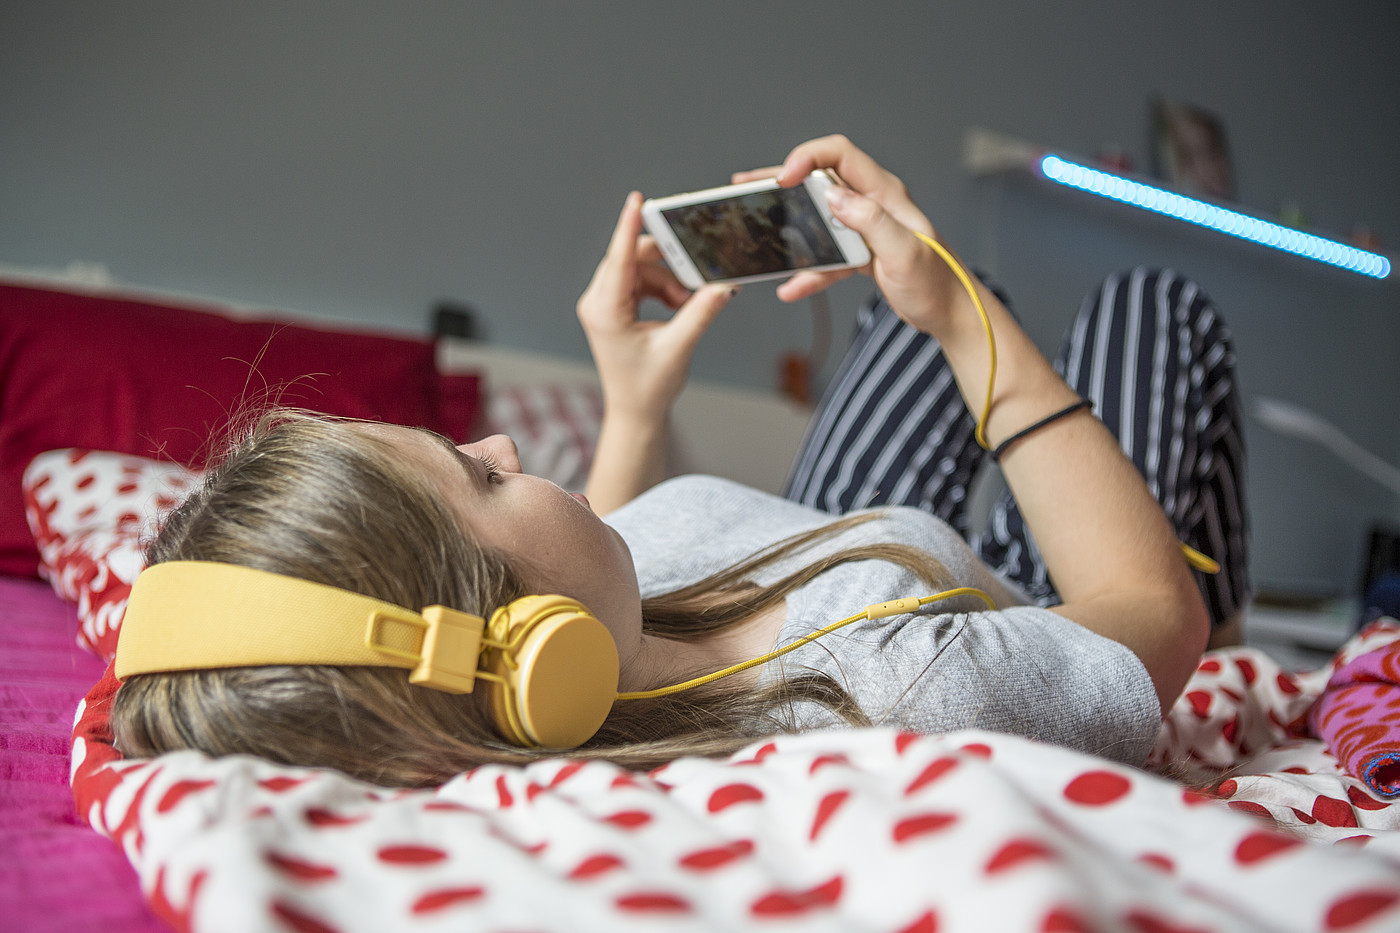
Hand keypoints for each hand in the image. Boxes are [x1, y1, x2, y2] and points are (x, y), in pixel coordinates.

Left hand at [577, 192, 736, 422]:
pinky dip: (663, 288)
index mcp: (606, 311)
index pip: (619, 259)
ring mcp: (604, 303)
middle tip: (695, 281)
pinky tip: (678, 305)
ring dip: (669, 280)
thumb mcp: (678, 348)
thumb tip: (723, 286)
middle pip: (633, 259)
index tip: (637, 201)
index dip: (630, 227)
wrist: (636, 411)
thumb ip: (700, 313)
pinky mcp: (614, 306)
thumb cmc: (648, 387)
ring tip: (687, 304)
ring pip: (641, 268)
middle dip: (668, 266)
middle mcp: (598, 302)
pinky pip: (641, 280)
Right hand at [734, 135, 969, 336]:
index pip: (839, 155)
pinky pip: (827, 256)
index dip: (807, 158)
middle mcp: (873, 204)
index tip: (783, 178)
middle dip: (783, 180)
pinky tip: (790, 287)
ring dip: (787, 221)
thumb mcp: (904, 253)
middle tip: (749, 185)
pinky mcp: (862, 253)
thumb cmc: (937, 283)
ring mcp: (866, 228)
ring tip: (756, 219)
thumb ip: (870, 221)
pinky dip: (808, 271)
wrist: (952, 313)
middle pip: (820, 180)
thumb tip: (833, 197)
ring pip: (817, 216)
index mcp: (885, 194)